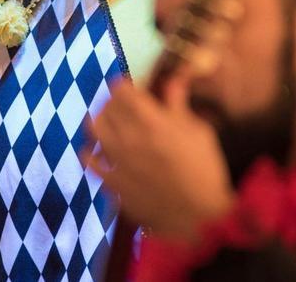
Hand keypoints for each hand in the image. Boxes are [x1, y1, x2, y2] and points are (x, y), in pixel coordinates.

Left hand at [85, 77, 234, 241]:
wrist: (199, 218)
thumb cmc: (205, 171)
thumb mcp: (198, 132)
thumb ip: (179, 104)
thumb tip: (174, 78)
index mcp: (153, 122)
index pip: (121, 89)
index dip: (126, 84)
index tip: (133, 87)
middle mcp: (129, 138)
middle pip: (106, 106)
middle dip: (115, 100)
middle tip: (125, 104)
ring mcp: (117, 161)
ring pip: (93, 129)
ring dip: (101, 120)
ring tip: (112, 123)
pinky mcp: (112, 182)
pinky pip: (89, 160)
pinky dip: (93, 150)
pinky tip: (104, 150)